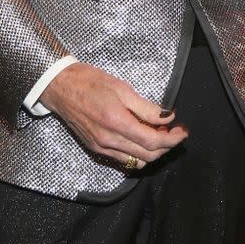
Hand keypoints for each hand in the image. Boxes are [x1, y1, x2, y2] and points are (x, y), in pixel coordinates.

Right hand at [41, 62, 187, 169]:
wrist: (61, 88)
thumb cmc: (90, 82)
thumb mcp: (122, 88)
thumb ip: (146, 107)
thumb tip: (167, 117)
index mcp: (117, 122)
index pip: (153, 141)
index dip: (172, 139)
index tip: (183, 131)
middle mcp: (109, 141)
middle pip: (148, 156)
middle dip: (166, 146)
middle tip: (174, 131)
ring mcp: (101, 148)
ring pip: (137, 161)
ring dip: (152, 151)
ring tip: (158, 133)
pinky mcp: (96, 149)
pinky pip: (123, 159)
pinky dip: (137, 152)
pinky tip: (141, 137)